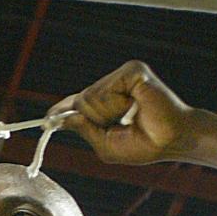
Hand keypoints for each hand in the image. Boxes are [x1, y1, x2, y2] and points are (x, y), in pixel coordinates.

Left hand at [49, 60, 195, 164]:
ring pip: (88, 97)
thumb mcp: (105, 144)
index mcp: (106, 102)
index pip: (76, 102)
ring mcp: (122, 76)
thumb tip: (62, 118)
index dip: (60, 111)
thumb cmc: (145, 144)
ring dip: (106, 115)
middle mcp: (112, 86)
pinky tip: (134, 106)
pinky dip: (114, 105)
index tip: (44, 121)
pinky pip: (103, 91)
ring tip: (131, 116)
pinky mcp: (132, 71)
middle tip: (122, 125)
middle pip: (79, 101)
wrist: (172, 140)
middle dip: (94, 120)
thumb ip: (83, 129)